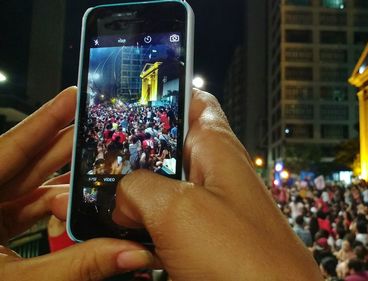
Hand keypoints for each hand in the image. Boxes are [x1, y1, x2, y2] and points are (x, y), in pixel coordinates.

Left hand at [0, 87, 154, 279]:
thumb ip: (76, 267)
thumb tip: (131, 254)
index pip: (10, 148)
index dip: (45, 120)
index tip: (74, 97)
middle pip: (25, 163)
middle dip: (65, 146)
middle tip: (102, 130)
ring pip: (29, 188)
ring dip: (65, 183)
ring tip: (101, 172)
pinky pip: (25, 210)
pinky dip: (53, 210)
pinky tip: (80, 209)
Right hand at [111, 90, 322, 279]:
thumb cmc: (249, 260)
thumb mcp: (177, 210)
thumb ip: (140, 188)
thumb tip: (123, 195)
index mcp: (216, 147)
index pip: (191, 99)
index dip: (160, 95)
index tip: (125, 99)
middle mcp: (215, 172)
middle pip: (167, 148)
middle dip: (135, 156)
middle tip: (102, 165)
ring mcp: (209, 206)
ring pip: (162, 188)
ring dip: (137, 197)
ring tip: (110, 207)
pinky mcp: (205, 237)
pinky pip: (167, 222)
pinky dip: (148, 226)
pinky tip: (133, 238)